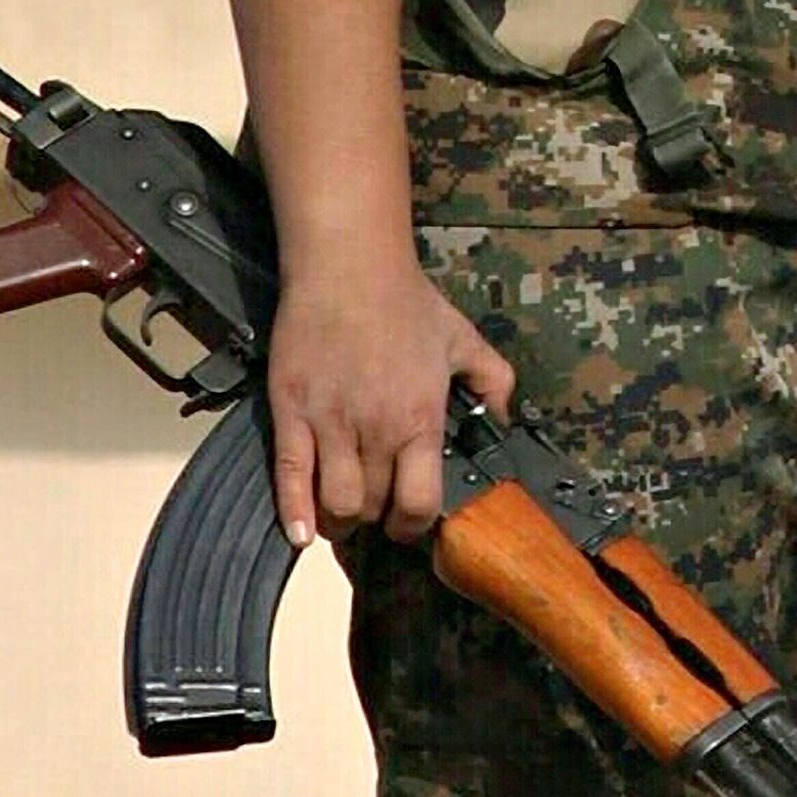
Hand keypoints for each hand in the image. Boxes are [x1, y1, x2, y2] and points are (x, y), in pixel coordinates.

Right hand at [266, 245, 514, 550]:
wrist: (348, 264)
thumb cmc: (404, 300)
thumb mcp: (463, 339)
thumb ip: (494, 382)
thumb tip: (505, 419)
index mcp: (420, 418)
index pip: (419, 503)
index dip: (414, 525)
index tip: (409, 523)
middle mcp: (376, 429)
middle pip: (374, 507)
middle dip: (376, 519)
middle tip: (374, 512)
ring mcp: (330, 422)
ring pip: (335, 503)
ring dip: (339, 521)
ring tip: (343, 515)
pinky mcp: (291, 410)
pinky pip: (290, 475)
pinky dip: (294, 511)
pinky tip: (301, 532)